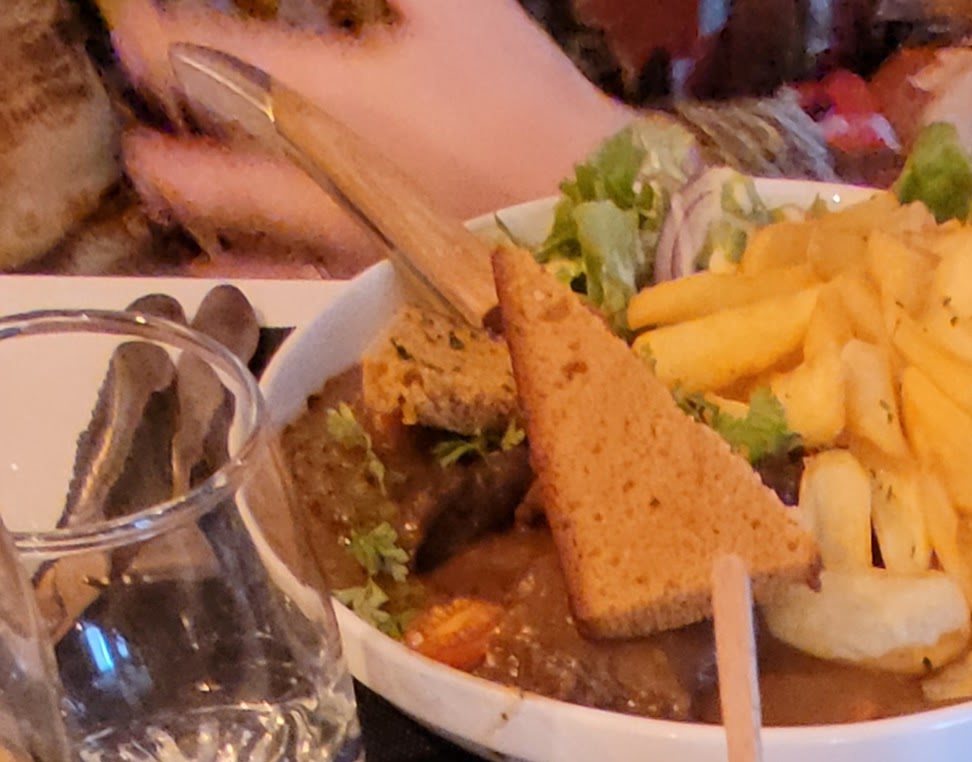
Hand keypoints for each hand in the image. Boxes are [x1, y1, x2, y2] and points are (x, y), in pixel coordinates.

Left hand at [107, 0, 618, 264]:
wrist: (598, 222)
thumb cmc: (531, 111)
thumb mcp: (459, 10)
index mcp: (341, 99)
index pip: (230, 63)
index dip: (168, 44)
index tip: (133, 32)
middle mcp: (328, 176)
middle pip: (222, 152)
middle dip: (171, 128)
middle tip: (135, 118)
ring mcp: (349, 239)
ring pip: (249, 219)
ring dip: (196, 197)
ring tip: (157, 180)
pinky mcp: (381, 283)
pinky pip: (300, 279)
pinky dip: (259, 270)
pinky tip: (230, 270)